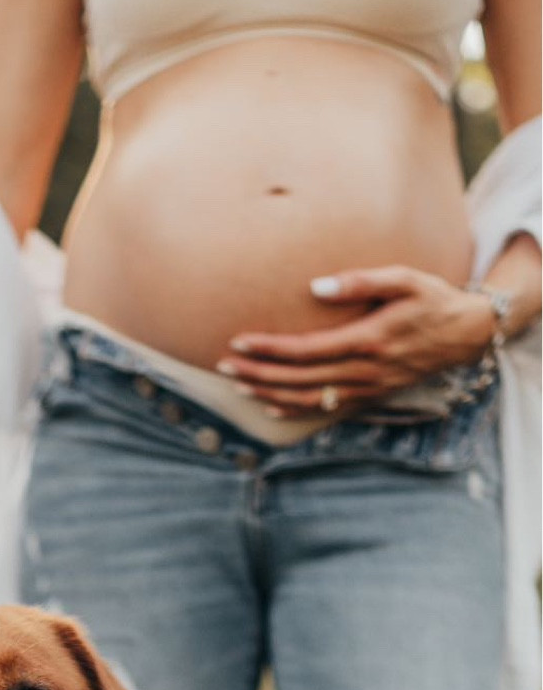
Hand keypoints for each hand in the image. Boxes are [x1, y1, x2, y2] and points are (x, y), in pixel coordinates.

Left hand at [216, 267, 497, 416]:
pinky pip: (325, 409)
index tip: (239, 340)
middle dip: (258, 372)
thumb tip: (316, 288)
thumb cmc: (432, 299)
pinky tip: (270, 404)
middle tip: (224, 364)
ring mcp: (367, 388)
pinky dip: (294, 410)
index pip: (305, 350)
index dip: (269, 348)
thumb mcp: (405, 279)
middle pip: (298, 378)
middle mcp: (364, 371)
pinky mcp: (369, 396)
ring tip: (238, 383)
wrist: (466, 334)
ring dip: (269, 393)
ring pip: (308, 398)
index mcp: (368, 340)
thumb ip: (361, 282)